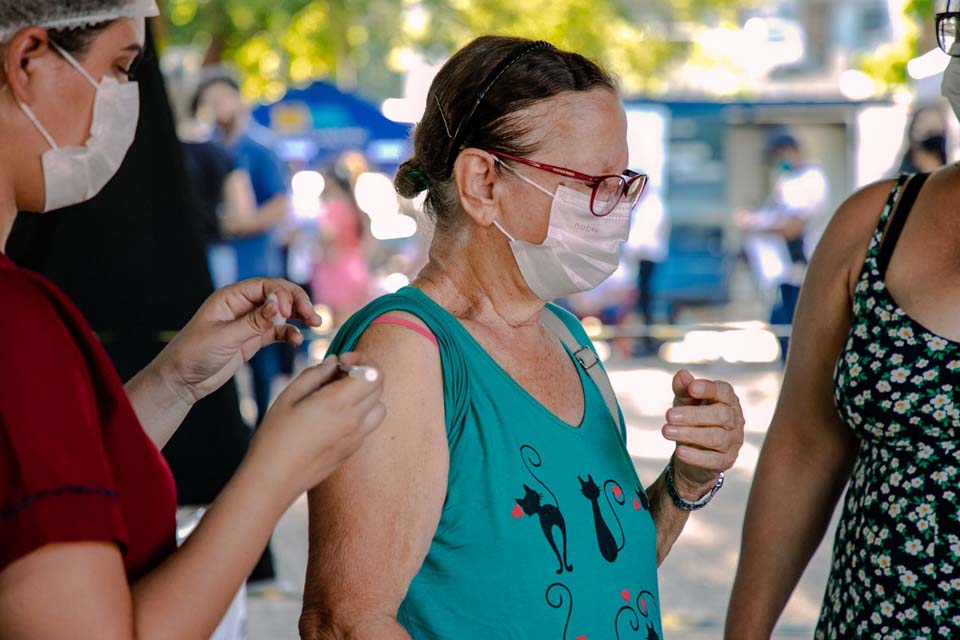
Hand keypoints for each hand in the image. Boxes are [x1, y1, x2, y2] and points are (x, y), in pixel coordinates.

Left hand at [154, 278, 322, 404]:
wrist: (182, 380)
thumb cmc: (193, 354)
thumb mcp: (224, 337)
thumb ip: (253, 322)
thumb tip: (278, 305)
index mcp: (230, 297)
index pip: (265, 285)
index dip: (282, 294)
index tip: (289, 313)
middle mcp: (242, 305)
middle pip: (277, 295)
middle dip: (297, 302)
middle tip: (313, 316)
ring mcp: (249, 322)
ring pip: (281, 312)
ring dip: (299, 316)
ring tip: (316, 324)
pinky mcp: (253, 338)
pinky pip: (277, 331)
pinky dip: (289, 333)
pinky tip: (297, 340)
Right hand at [249, 353, 385, 495]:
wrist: (273, 479)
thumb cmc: (275, 436)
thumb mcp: (289, 396)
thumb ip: (315, 374)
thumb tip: (333, 363)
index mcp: (338, 403)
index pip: (374, 374)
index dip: (362, 361)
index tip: (342, 362)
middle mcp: (353, 421)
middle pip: (379, 388)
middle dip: (363, 375)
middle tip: (336, 376)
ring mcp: (356, 438)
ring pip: (379, 407)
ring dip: (366, 396)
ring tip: (340, 397)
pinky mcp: (352, 451)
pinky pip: (369, 426)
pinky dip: (361, 414)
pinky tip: (334, 417)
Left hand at [662, 370, 744, 498]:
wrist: (691, 451)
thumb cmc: (691, 420)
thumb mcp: (684, 402)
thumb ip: (683, 389)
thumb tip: (681, 374)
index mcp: (726, 400)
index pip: (723, 391)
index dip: (708, 388)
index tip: (691, 388)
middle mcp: (734, 419)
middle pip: (721, 415)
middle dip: (693, 415)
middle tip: (669, 415)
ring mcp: (733, 441)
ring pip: (717, 437)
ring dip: (689, 434)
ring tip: (666, 431)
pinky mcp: (726, 460)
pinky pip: (714, 460)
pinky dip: (696, 456)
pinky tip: (680, 452)